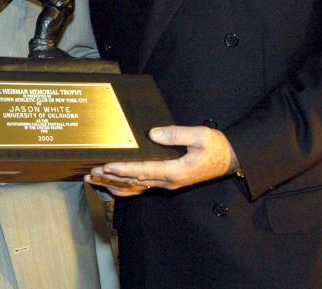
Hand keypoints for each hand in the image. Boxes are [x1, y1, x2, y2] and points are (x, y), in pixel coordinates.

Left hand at [85, 125, 238, 195]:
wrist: (229, 160)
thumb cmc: (216, 146)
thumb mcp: (200, 135)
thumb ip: (177, 134)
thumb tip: (154, 133)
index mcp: (175, 171)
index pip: (144, 170)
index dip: (124, 169)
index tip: (107, 166)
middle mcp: (168, 181)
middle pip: (135, 181)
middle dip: (111, 177)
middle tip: (91, 172)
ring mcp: (167, 183)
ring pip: (136, 186)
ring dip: (114, 183)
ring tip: (94, 179)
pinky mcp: (167, 181)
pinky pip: (142, 187)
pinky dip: (125, 188)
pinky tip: (112, 187)